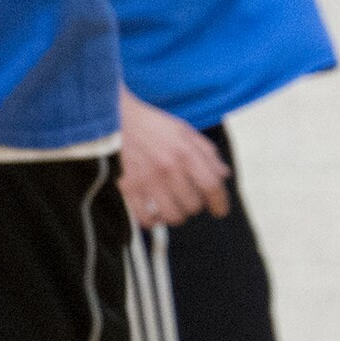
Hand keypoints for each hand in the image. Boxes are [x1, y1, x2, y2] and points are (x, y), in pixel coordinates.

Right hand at [118, 90, 230, 228]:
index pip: (211, 185)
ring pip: (173, 216)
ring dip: (177, 215)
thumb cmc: (153, 126)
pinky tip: (155, 213)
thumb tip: (224, 175)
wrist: (115, 120)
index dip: (220, 202)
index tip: (220, 211)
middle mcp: (168, 168)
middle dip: (196, 205)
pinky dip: (153, 221)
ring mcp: (147, 180)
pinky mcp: (128, 188)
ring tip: (174, 207)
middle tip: (190, 199)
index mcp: (185, 152)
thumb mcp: (185, 131)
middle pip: (194, 204)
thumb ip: (207, 153)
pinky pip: (146, 219)